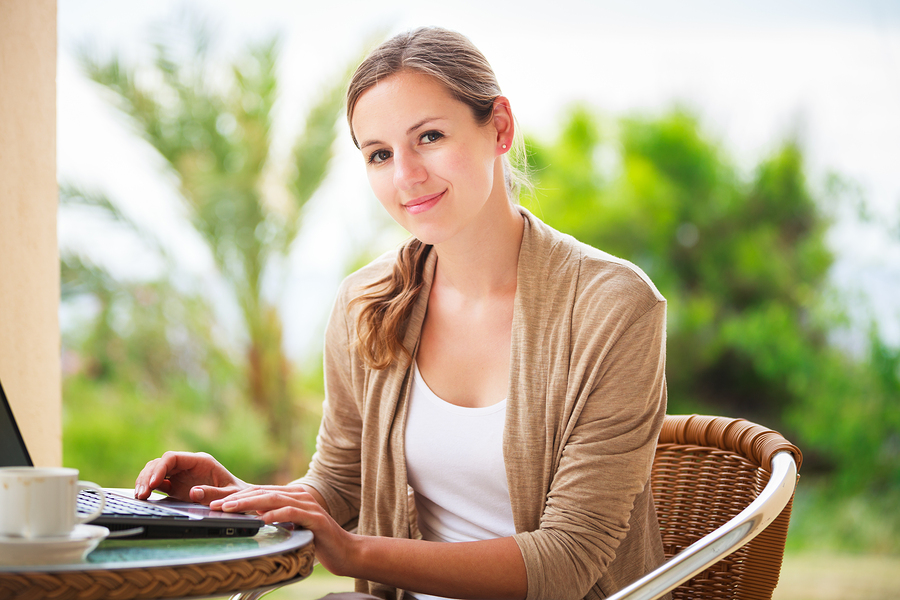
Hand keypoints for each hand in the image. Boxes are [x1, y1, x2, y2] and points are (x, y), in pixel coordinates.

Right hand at [134, 451, 248, 503]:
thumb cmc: (237, 494)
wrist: (240, 499)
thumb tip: (193, 492)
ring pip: (156, 472)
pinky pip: (157, 483)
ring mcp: (181, 475)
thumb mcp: (229, 495)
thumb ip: (213, 493)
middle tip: (142, 494)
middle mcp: (188, 466)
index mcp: (201, 461)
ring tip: (140, 497)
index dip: (160, 468)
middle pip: (160, 463)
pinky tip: (143, 497)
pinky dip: (148, 488)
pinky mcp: (176, 486)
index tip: (153, 483)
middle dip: (148, 476)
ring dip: (145, 482)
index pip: (173, 457)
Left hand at [210, 485, 356, 575]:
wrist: (345, 551)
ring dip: (250, 504)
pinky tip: (263, 519)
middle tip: (218, 505)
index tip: (217, 504)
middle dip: (238, 498)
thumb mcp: (292, 527)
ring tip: (232, 509)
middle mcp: (300, 496)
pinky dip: (276, 515)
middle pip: (264, 492)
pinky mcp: (315, 518)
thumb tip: (252, 516)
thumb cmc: (316, 541)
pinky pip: (292, 513)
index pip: (260, 492)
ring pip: (274, 499)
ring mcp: (308, 505)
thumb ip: (276, 518)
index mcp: (292, 496)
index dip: (238, 497)